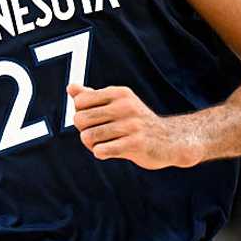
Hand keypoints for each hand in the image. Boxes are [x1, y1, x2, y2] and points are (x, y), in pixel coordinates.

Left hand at [68, 84, 193, 168]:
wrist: (170, 140)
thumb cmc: (136, 122)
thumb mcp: (117, 104)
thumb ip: (92, 96)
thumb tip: (70, 88)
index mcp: (119, 93)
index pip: (80, 101)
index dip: (81, 113)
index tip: (93, 120)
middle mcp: (125, 106)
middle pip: (80, 119)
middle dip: (84, 130)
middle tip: (97, 135)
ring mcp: (131, 125)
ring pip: (88, 137)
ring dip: (92, 145)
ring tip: (104, 144)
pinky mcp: (135, 144)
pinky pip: (101, 151)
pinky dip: (100, 153)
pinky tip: (110, 151)